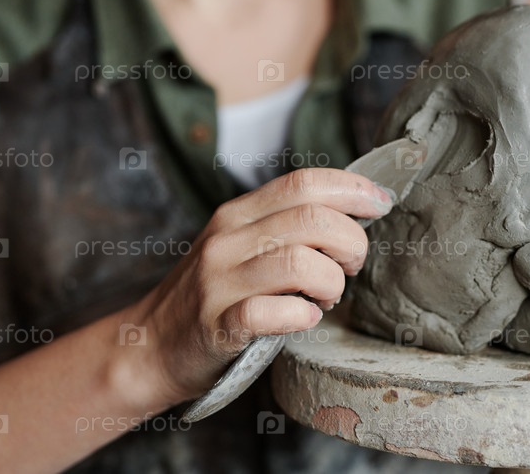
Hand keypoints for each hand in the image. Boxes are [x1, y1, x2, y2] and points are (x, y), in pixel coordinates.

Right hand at [130, 168, 392, 402]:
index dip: (351, 189)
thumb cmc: (211, 296)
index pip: (303, 182)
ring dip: (331, 283)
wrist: (149, 346)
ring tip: (325, 296)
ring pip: (300, 263)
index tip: (380, 203)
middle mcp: (227, 240)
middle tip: (351, 266)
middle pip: (311, 220)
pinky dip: (301, 316)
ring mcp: (219, 281)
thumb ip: (283, 226)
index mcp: (238, 214)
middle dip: (351, 242)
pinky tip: (304, 319)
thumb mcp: (239, 246)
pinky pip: (270, 312)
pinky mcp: (217, 325)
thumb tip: (351, 214)